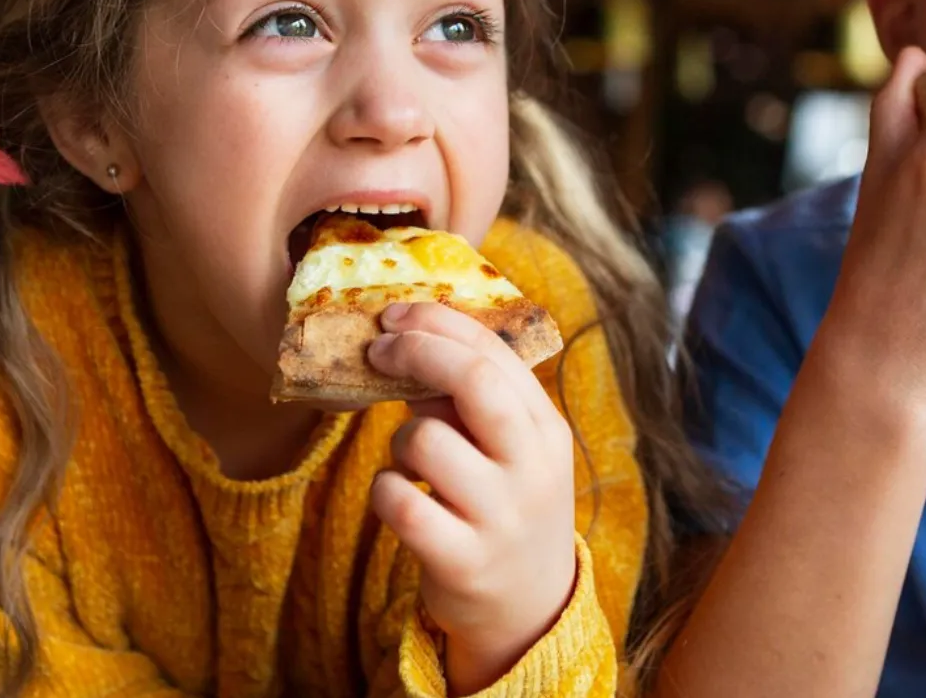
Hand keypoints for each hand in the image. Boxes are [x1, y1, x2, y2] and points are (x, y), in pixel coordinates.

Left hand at [366, 301, 576, 692]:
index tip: (394, 315)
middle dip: (417, 352)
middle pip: (472, 380)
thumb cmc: (505, 506)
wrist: (529, 609)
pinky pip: (398, 501)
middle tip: (378, 350)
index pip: (496, 351)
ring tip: (413, 463)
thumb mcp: (514, 450)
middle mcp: (532, 468)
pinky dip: (384, 491)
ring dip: (400, 442)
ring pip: (423, 440)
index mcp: (546, 429)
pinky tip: (401, 500)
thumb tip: (411, 335)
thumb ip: (477, 400)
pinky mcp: (463, 561)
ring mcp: (500, 517)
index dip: (438, 322)